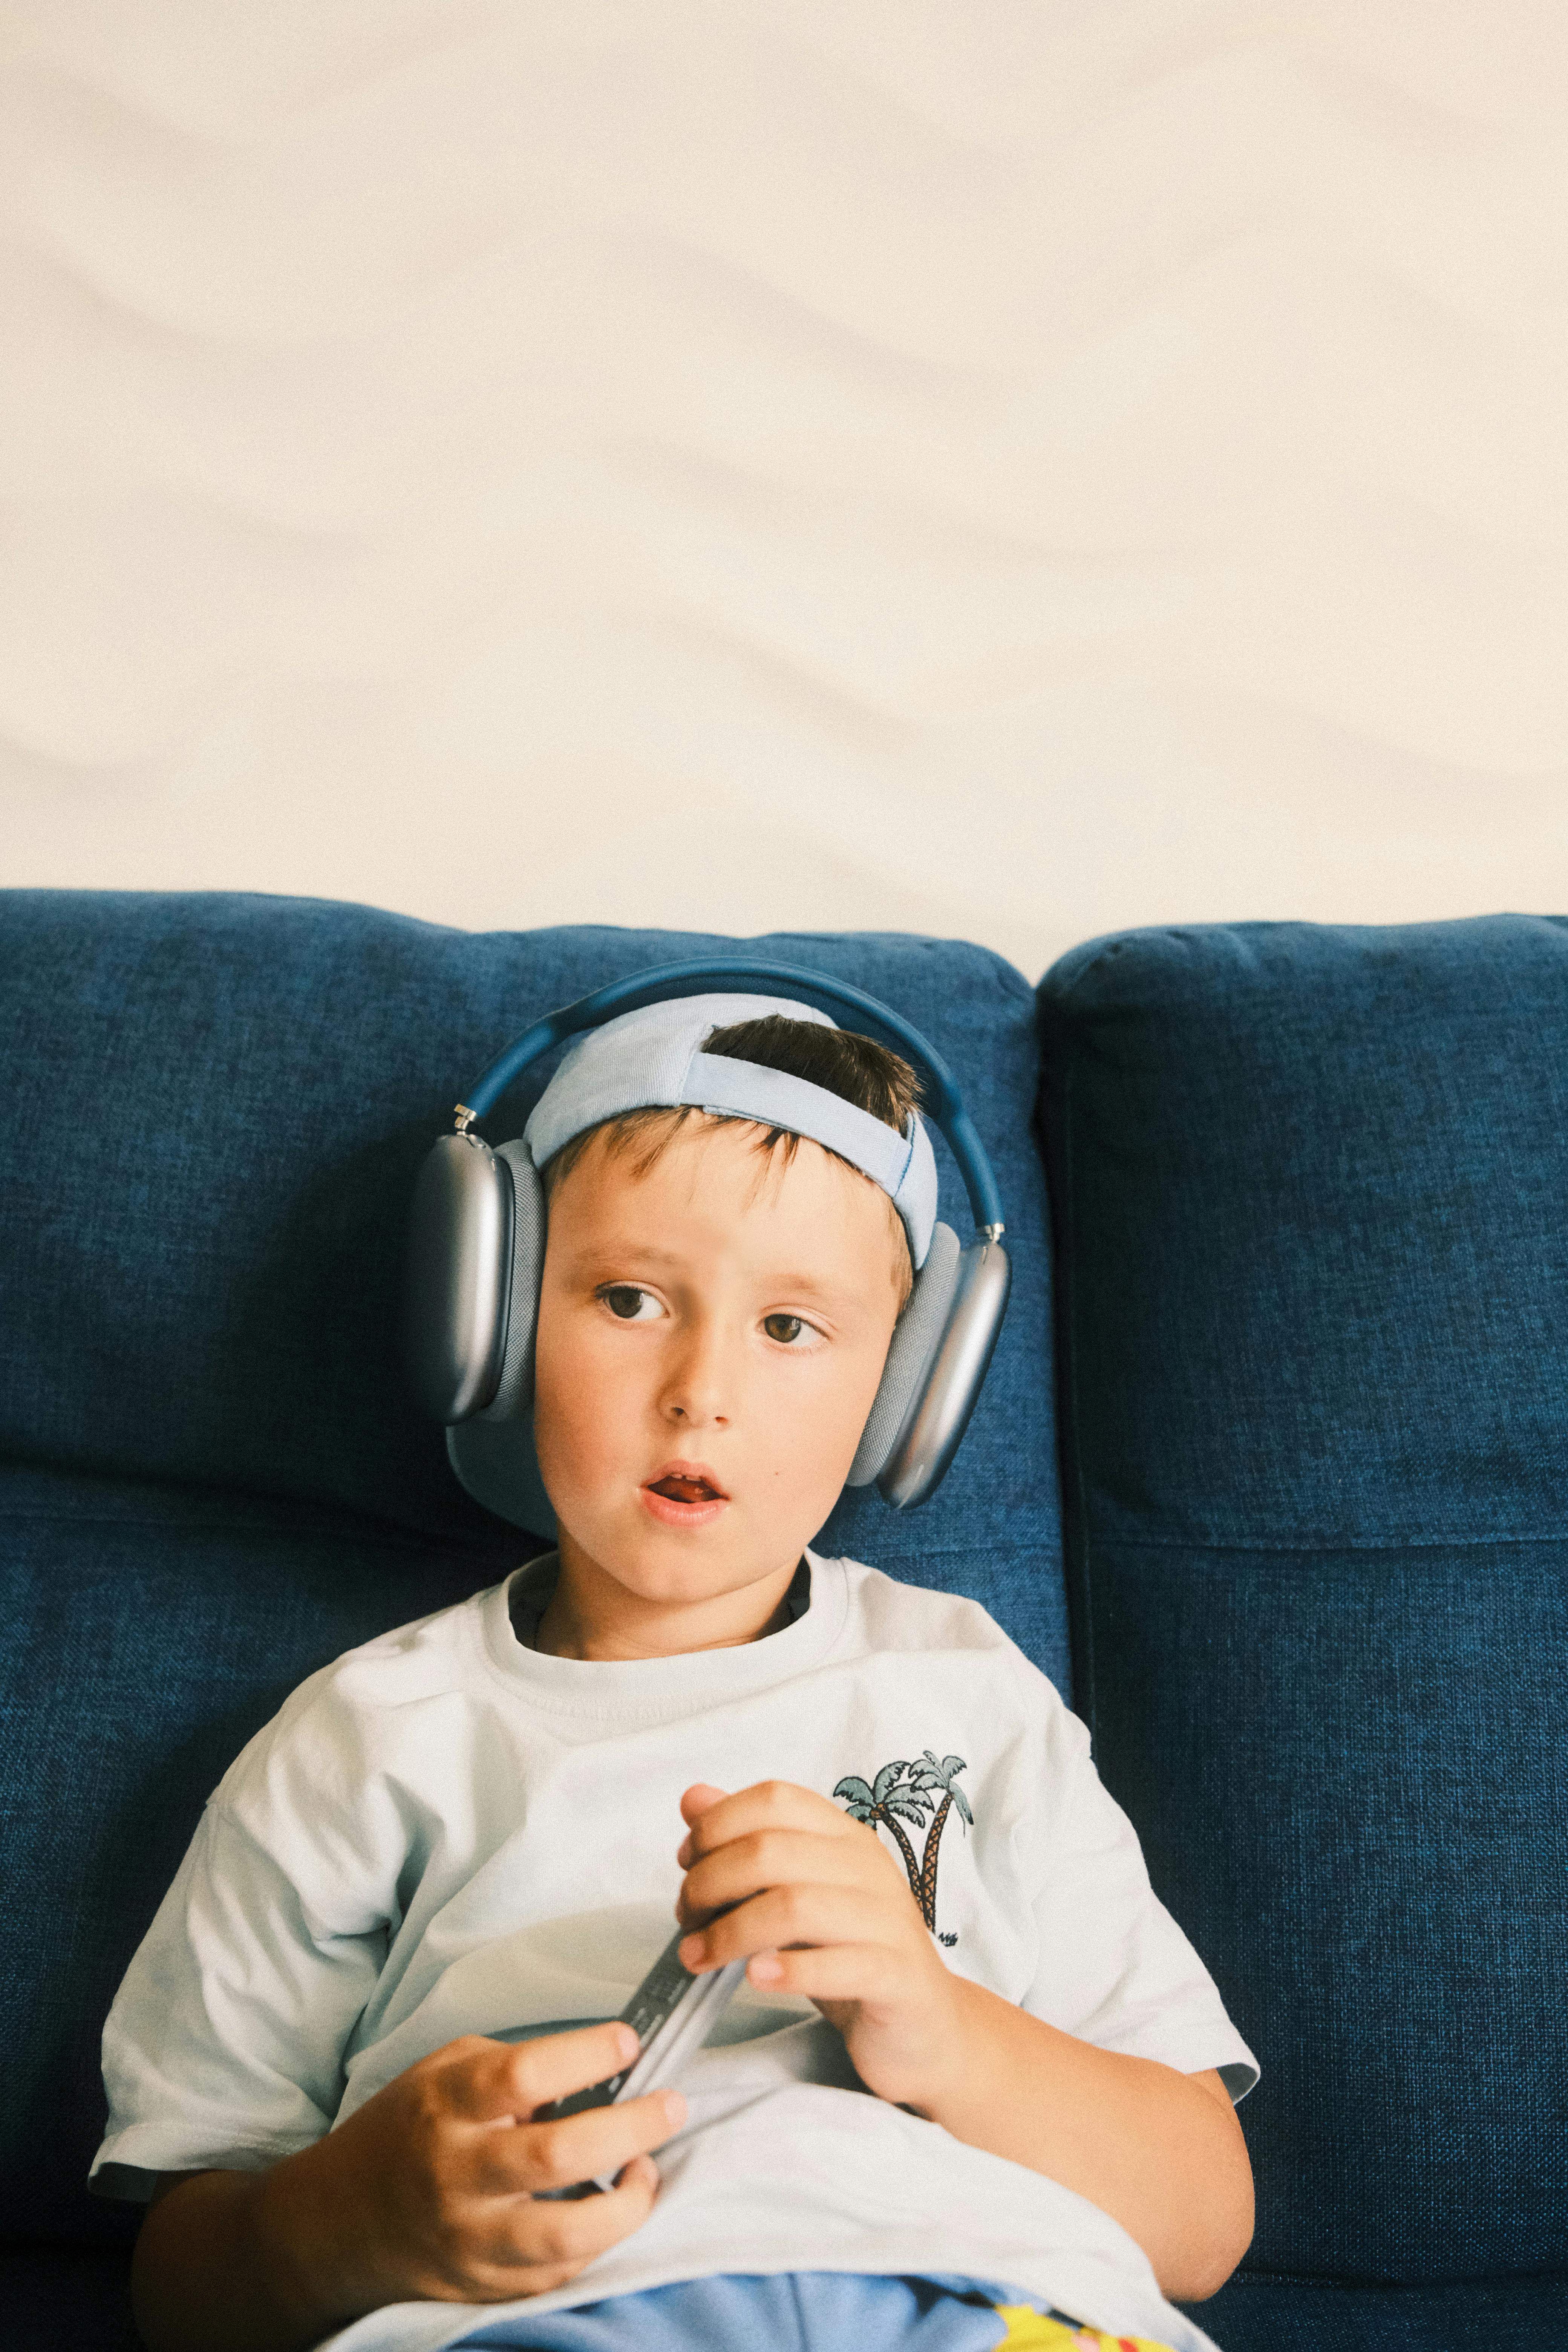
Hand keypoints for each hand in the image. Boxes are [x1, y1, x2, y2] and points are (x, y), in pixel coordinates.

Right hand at [254, 2024, 682, 2323]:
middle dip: (631, 2127)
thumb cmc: (406, 2129)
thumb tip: (595, 2073)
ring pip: (565, 2235)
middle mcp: (453, 2175)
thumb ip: (512, 2068)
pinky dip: (598, 2240)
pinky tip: (613, 2206)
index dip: (585, 2054)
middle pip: (556, 2156)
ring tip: (646, 2168)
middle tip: (670, 2104)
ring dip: (628, 2202)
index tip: (628, 2041)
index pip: (521, 2076)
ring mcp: (468, 2239)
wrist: (336, 2223)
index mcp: (443, 2107)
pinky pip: (558, 2273)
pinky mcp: (482, 2287)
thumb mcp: (443, 2072)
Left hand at [674, 1780, 960, 2112]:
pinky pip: (840, 1964)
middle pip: (770, 1851)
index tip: (687, 1864)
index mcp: (844, 1836)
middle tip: (687, 1921)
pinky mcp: (897, 1976)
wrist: (925, 2026)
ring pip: (794, 1906)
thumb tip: (693, 1799)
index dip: (716, 1825)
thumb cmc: (848, 1954)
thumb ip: (748, 1845)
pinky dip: (788, 1970)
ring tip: (700, 1958)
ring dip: (730, 1933)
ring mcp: (887, 1921)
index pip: (774, 1799)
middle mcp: (868, 1868)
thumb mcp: (796, 1892)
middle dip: (710, 1884)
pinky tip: (756, 1978)